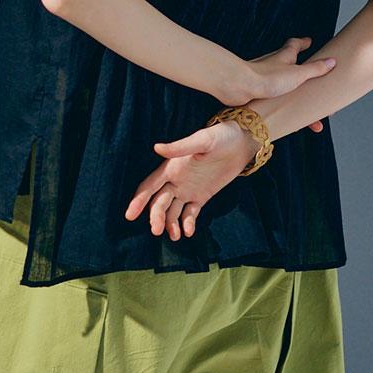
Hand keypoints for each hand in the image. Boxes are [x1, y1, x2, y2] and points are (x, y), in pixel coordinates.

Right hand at [125, 116, 324, 240]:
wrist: (242, 142)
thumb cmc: (222, 136)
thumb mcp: (203, 140)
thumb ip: (180, 147)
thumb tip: (156, 148)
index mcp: (172, 167)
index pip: (150, 187)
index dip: (139, 200)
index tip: (130, 215)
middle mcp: (176, 181)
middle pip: (159, 203)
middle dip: (155, 217)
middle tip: (156, 231)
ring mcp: (188, 190)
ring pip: (172, 211)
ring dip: (170, 224)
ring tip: (175, 237)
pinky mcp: (201, 197)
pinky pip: (190, 214)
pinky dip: (187, 223)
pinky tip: (188, 232)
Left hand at [225, 36, 336, 105]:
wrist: (239, 88)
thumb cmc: (267, 78)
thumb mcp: (298, 74)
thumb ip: (315, 69)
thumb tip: (332, 62)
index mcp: (284, 56)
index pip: (295, 44)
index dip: (302, 43)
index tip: (309, 41)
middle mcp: (273, 64)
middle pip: (288, 63)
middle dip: (298, 68)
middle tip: (307, 73)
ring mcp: (263, 77)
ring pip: (279, 81)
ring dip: (290, 89)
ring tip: (301, 100)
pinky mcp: (256, 92)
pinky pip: (272, 96)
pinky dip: (280, 102)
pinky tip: (284, 113)